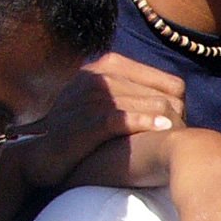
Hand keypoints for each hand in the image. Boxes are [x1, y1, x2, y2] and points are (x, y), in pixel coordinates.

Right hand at [15, 53, 184, 188]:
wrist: (39, 154)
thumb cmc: (80, 131)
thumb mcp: (106, 102)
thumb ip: (134, 94)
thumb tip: (176, 102)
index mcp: (108, 67)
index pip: (168, 82)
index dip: (180, 106)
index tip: (180, 126)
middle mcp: (99, 76)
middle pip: (163, 95)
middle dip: (178, 118)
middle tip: (181, 138)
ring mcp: (90, 98)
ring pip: (147, 106)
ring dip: (167, 123)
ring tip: (178, 137)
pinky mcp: (84, 121)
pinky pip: (122, 119)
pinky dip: (145, 124)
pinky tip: (162, 131)